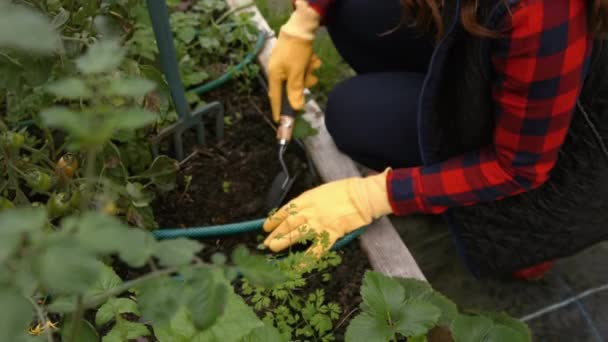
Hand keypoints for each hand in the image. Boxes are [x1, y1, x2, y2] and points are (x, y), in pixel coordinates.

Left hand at [263, 169, 392, 255]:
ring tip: (273, 248)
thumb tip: (299, 211)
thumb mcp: (322, 191)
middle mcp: (310, 211)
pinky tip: (295, 267)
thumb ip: (310, 201)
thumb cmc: (346, 190)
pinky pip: (315, 250)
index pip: (285, 210)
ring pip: (296, 235)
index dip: (274, 219)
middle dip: (275, 233)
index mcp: (308, 198)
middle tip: (267, 242)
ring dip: (283, 242)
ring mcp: (319, 223)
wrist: (362, 196)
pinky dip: (304, 260)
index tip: (266, 227)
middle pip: (288, 223)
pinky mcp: (330, 234)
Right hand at [267, 0, 321, 121]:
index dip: (280, 111)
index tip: (281, 122)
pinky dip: (308, 66)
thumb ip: (295, 91)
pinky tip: (313, 60)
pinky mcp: (292, 58)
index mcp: (274, 75)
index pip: (276, 98)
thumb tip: (296, 108)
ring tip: (313, 65)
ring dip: (308, 74)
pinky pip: (301, 69)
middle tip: (310, 78)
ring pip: (298, 78)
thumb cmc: (296, 50)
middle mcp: (277, 71)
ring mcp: (284, 64)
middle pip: (290, 87)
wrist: (302, 27)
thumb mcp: (297, 73)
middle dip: (302, 83)